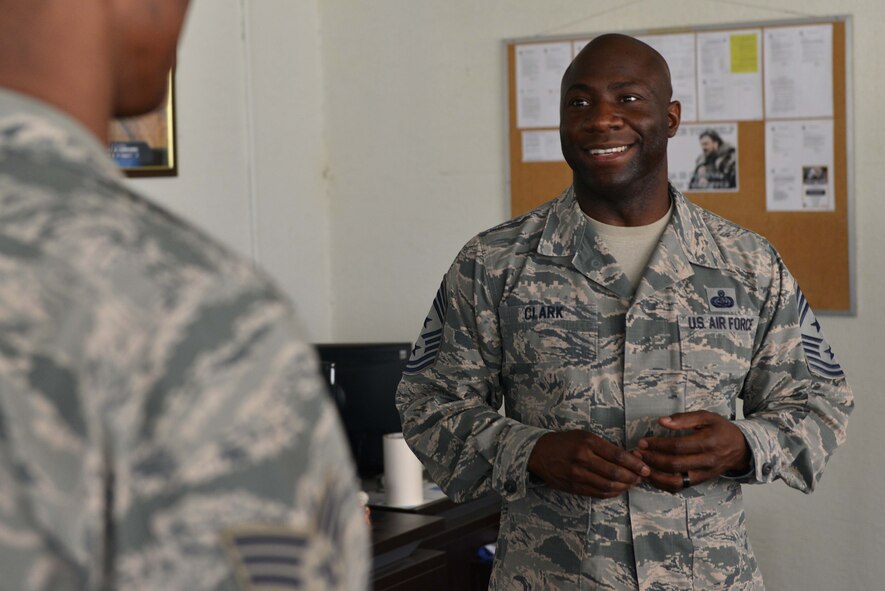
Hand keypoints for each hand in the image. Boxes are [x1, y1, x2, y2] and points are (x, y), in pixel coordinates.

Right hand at [527, 430, 650, 497]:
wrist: (538, 453)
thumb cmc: (565, 442)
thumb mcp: (584, 436)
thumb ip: (604, 447)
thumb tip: (628, 459)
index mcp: (587, 443)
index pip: (617, 455)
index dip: (634, 464)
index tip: (645, 468)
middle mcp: (583, 459)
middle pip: (614, 473)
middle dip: (633, 477)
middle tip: (642, 477)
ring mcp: (577, 475)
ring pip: (607, 485)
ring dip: (624, 487)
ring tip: (632, 484)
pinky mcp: (573, 487)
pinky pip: (597, 493)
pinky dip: (611, 493)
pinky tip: (618, 489)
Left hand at [634, 411, 750, 492]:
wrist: (741, 448)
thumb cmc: (721, 429)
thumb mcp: (706, 417)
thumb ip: (684, 418)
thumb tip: (661, 421)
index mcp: (708, 442)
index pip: (677, 447)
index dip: (658, 445)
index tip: (643, 442)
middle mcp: (706, 461)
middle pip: (674, 465)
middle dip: (652, 459)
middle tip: (637, 453)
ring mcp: (704, 474)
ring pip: (676, 481)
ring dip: (655, 475)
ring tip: (641, 466)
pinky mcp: (700, 481)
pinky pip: (679, 487)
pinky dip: (663, 484)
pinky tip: (652, 475)